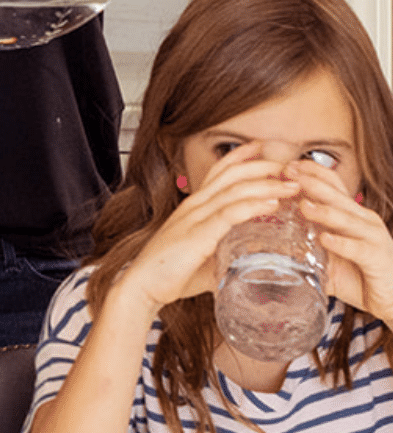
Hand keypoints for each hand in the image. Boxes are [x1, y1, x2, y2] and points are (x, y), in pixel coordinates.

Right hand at [118, 143, 300, 318]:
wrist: (142, 286)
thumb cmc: (169, 274)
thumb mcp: (203, 258)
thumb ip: (226, 256)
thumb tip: (252, 267)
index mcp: (193, 207)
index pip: (217, 171)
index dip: (239, 156)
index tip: (261, 147)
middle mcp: (194, 206)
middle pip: (230, 174)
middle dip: (262, 166)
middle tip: (290, 166)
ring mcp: (195, 218)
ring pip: (234, 190)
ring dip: (266, 184)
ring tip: (291, 184)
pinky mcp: (198, 235)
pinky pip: (229, 213)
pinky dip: (253, 205)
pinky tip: (272, 203)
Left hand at [294, 161, 392, 326]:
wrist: (392, 299)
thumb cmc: (357, 274)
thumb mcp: (325, 255)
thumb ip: (300, 245)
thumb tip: (258, 244)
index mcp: (349, 212)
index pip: (331, 182)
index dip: (309, 171)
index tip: (285, 166)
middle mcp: (363, 219)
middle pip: (336, 194)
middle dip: (310, 183)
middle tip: (287, 174)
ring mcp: (373, 237)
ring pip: (347, 218)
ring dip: (324, 211)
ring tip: (302, 206)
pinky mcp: (379, 258)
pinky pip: (359, 249)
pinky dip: (342, 244)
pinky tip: (325, 239)